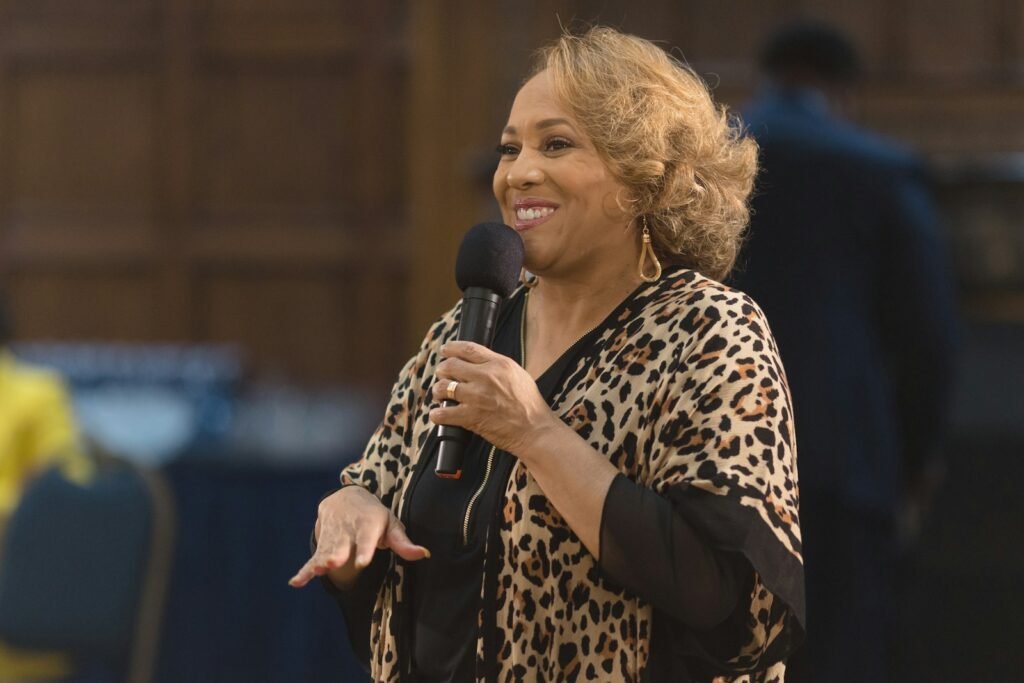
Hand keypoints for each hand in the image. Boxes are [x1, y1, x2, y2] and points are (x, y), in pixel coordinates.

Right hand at [289, 486, 428, 588]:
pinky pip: (313, 558)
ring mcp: (333, 537)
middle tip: (334, 562)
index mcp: (367, 524)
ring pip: (326, 550)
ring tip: (318, 570)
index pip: (366, 537)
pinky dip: (304, 571)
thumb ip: (404, 542)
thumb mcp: (391, 524)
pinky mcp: (322, 544)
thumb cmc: (374, 516)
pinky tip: (296, 582)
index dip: (364, 549)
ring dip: (320, 561)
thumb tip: (425, 554)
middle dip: (337, 553)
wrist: (346, 498)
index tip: (362, 561)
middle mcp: (347, 530)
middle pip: (342, 543)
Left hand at [429, 341, 560, 456]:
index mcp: (499, 364)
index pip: (467, 349)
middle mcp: (486, 377)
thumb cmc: (529, 404)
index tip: (444, 350)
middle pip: (450, 365)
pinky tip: (438, 414)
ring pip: (443, 387)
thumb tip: (478, 362)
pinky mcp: (471, 417)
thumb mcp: (518, 375)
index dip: (451, 348)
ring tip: (440, 396)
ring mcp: (477, 397)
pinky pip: (444, 412)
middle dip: (442, 370)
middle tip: (442, 376)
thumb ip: (497, 366)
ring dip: (437, 391)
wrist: (535, 430)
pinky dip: (437, 414)